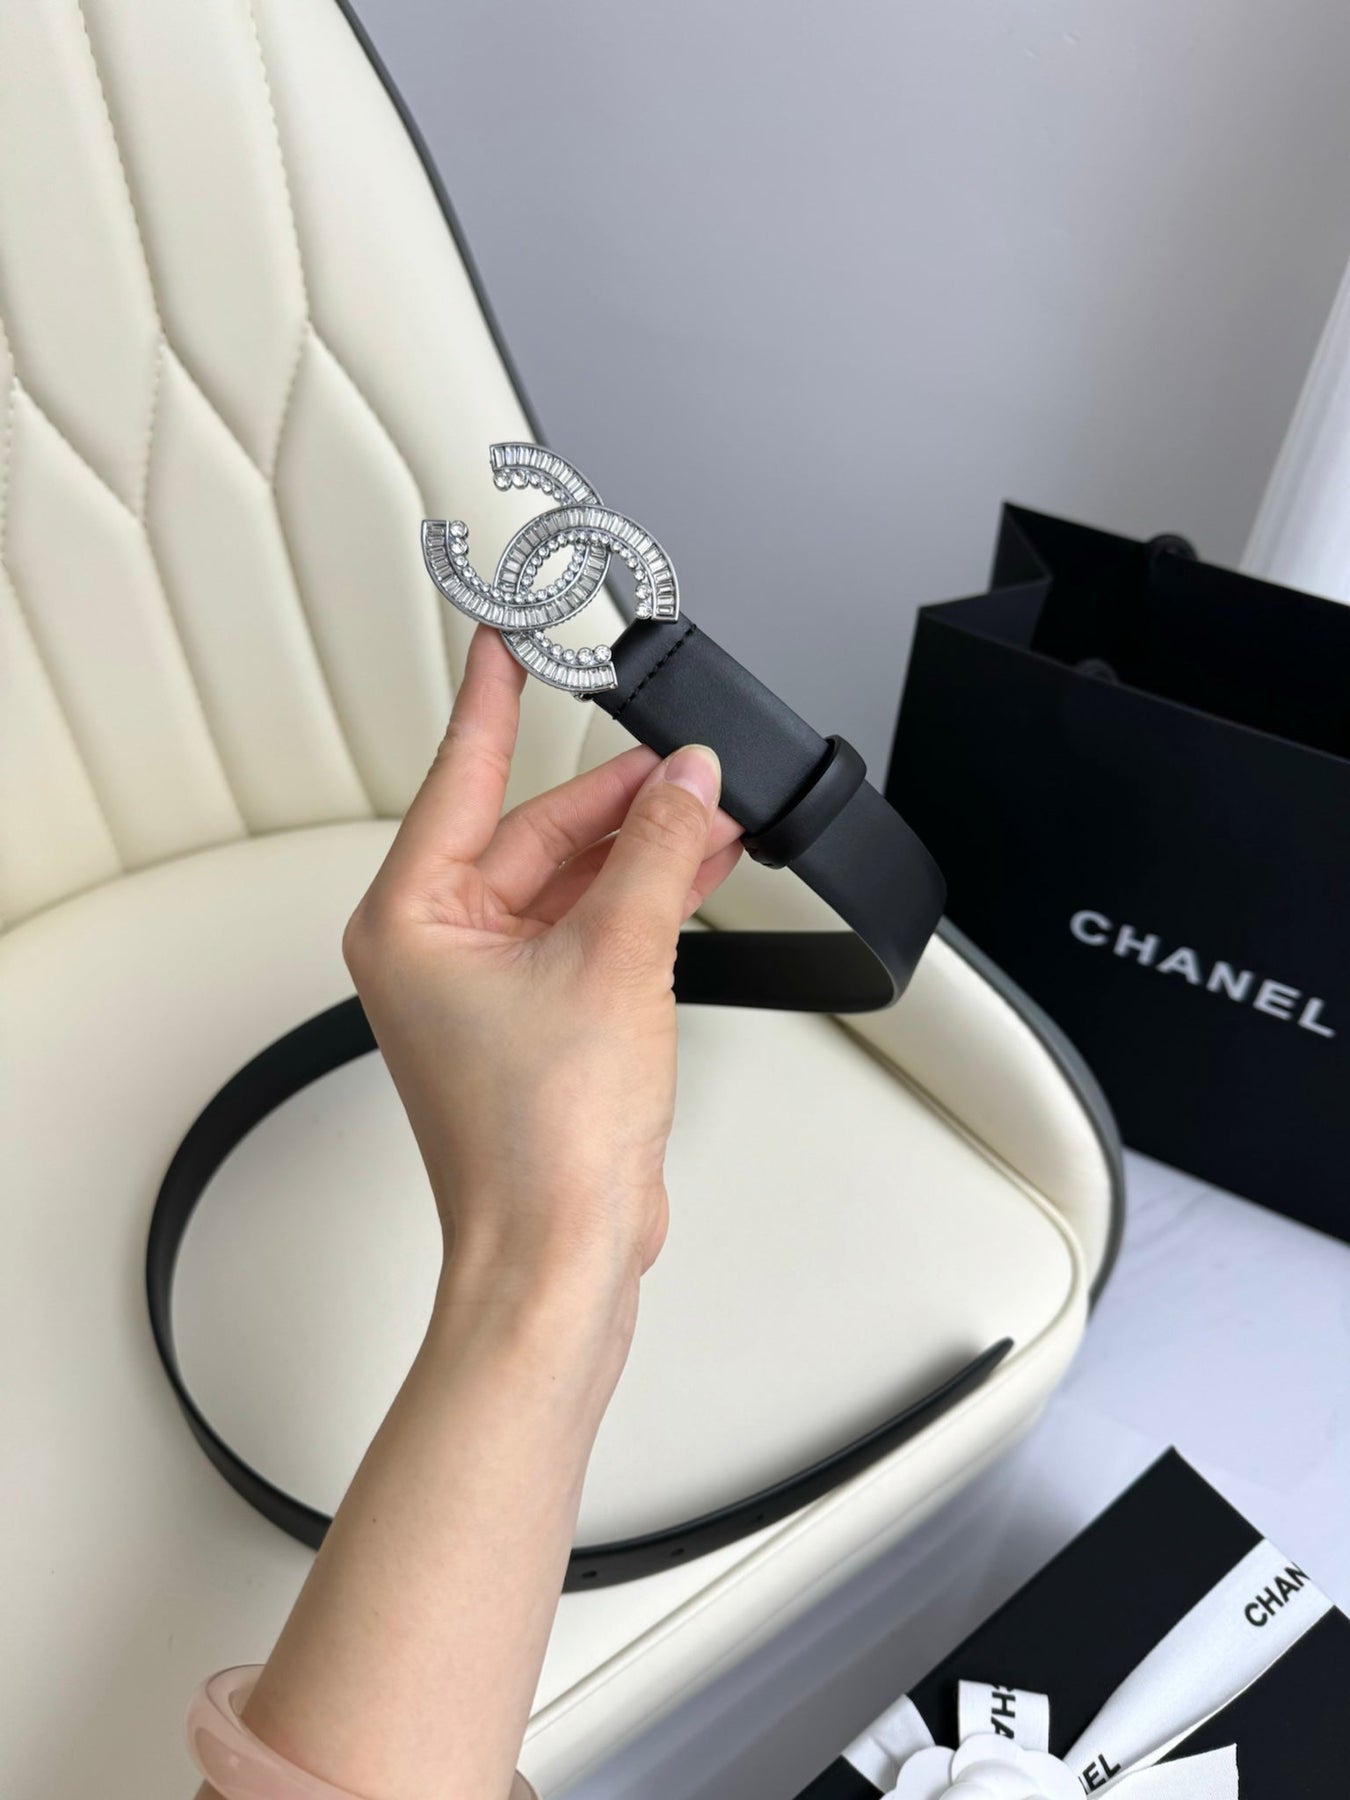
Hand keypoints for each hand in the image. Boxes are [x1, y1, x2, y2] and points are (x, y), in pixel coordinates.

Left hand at [342, 625, 743, 1299]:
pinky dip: (642, 900)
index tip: (505, 636)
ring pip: (570, 881)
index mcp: (412, 920)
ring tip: (710, 812)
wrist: (561, 1254)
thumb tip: (686, 782)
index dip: (490, 699)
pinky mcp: (537, 1018)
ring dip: (640, 850)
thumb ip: (655, 854)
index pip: (459, 776)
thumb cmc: (540, 1143)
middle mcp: (438, 947)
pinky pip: (590, 929)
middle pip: (532, 831)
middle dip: (616, 797)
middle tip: (684, 762)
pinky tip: (696, 867)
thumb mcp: (615, 962)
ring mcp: (488, 986)